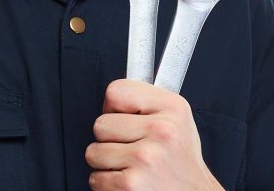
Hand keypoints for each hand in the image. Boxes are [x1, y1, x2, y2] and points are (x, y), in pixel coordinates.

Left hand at [86, 80, 222, 190]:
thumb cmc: (180, 161)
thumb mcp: (176, 119)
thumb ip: (146, 102)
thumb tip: (112, 95)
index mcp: (172, 108)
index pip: (116, 92)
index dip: (114, 108)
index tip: (125, 119)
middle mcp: (162, 131)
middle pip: (100, 124)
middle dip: (109, 139)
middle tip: (132, 148)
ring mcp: (145, 158)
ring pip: (93, 152)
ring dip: (106, 163)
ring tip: (131, 166)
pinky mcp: (131, 185)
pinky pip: (96, 178)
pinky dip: (107, 184)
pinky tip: (129, 182)